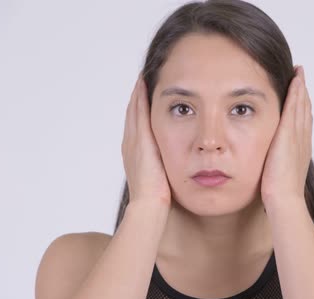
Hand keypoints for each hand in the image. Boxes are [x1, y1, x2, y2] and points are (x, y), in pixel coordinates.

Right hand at [121, 73, 171, 205]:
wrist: (150, 207)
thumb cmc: (161, 200)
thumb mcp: (165, 180)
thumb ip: (169, 169)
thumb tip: (183, 166)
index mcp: (135, 154)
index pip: (138, 126)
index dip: (140, 111)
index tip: (146, 97)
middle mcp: (130, 145)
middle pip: (132, 114)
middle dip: (137, 97)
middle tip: (142, 79)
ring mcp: (132, 141)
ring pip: (133, 109)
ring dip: (138, 93)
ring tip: (143, 76)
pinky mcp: (139, 139)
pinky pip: (138, 111)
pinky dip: (139, 96)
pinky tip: (144, 83)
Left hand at [261, 65, 311, 207]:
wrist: (284, 198)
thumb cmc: (278, 193)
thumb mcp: (276, 175)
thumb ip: (274, 165)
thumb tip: (268, 165)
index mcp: (300, 149)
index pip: (301, 123)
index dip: (301, 107)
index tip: (299, 95)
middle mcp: (302, 139)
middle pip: (304, 110)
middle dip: (302, 93)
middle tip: (300, 76)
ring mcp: (298, 136)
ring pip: (301, 106)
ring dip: (300, 88)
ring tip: (298, 73)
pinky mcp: (289, 134)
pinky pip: (294, 107)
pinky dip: (296, 93)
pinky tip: (294, 80)